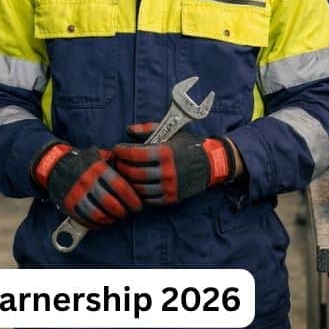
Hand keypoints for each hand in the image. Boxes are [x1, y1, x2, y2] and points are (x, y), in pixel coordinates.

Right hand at [31, 143, 141, 227]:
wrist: (54, 165)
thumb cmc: (83, 161)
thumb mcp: (99, 155)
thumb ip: (115, 162)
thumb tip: (134, 172)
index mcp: (97, 168)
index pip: (120, 187)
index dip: (132, 199)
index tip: (138, 205)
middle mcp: (87, 182)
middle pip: (111, 204)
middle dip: (123, 212)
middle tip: (128, 213)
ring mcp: (76, 195)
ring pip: (98, 215)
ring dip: (111, 219)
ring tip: (117, 217)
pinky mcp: (69, 205)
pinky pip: (86, 220)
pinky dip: (98, 224)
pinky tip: (104, 221)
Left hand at [112, 123, 238, 205]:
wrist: (211, 164)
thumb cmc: (188, 145)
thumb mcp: (171, 132)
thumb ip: (148, 129)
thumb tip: (128, 131)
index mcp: (166, 153)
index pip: (136, 154)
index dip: (122, 151)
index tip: (117, 149)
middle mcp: (168, 171)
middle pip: (134, 172)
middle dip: (122, 166)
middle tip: (118, 161)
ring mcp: (170, 187)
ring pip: (139, 187)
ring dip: (128, 180)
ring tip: (125, 173)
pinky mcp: (171, 198)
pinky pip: (148, 199)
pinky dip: (139, 192)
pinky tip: (137, 184)